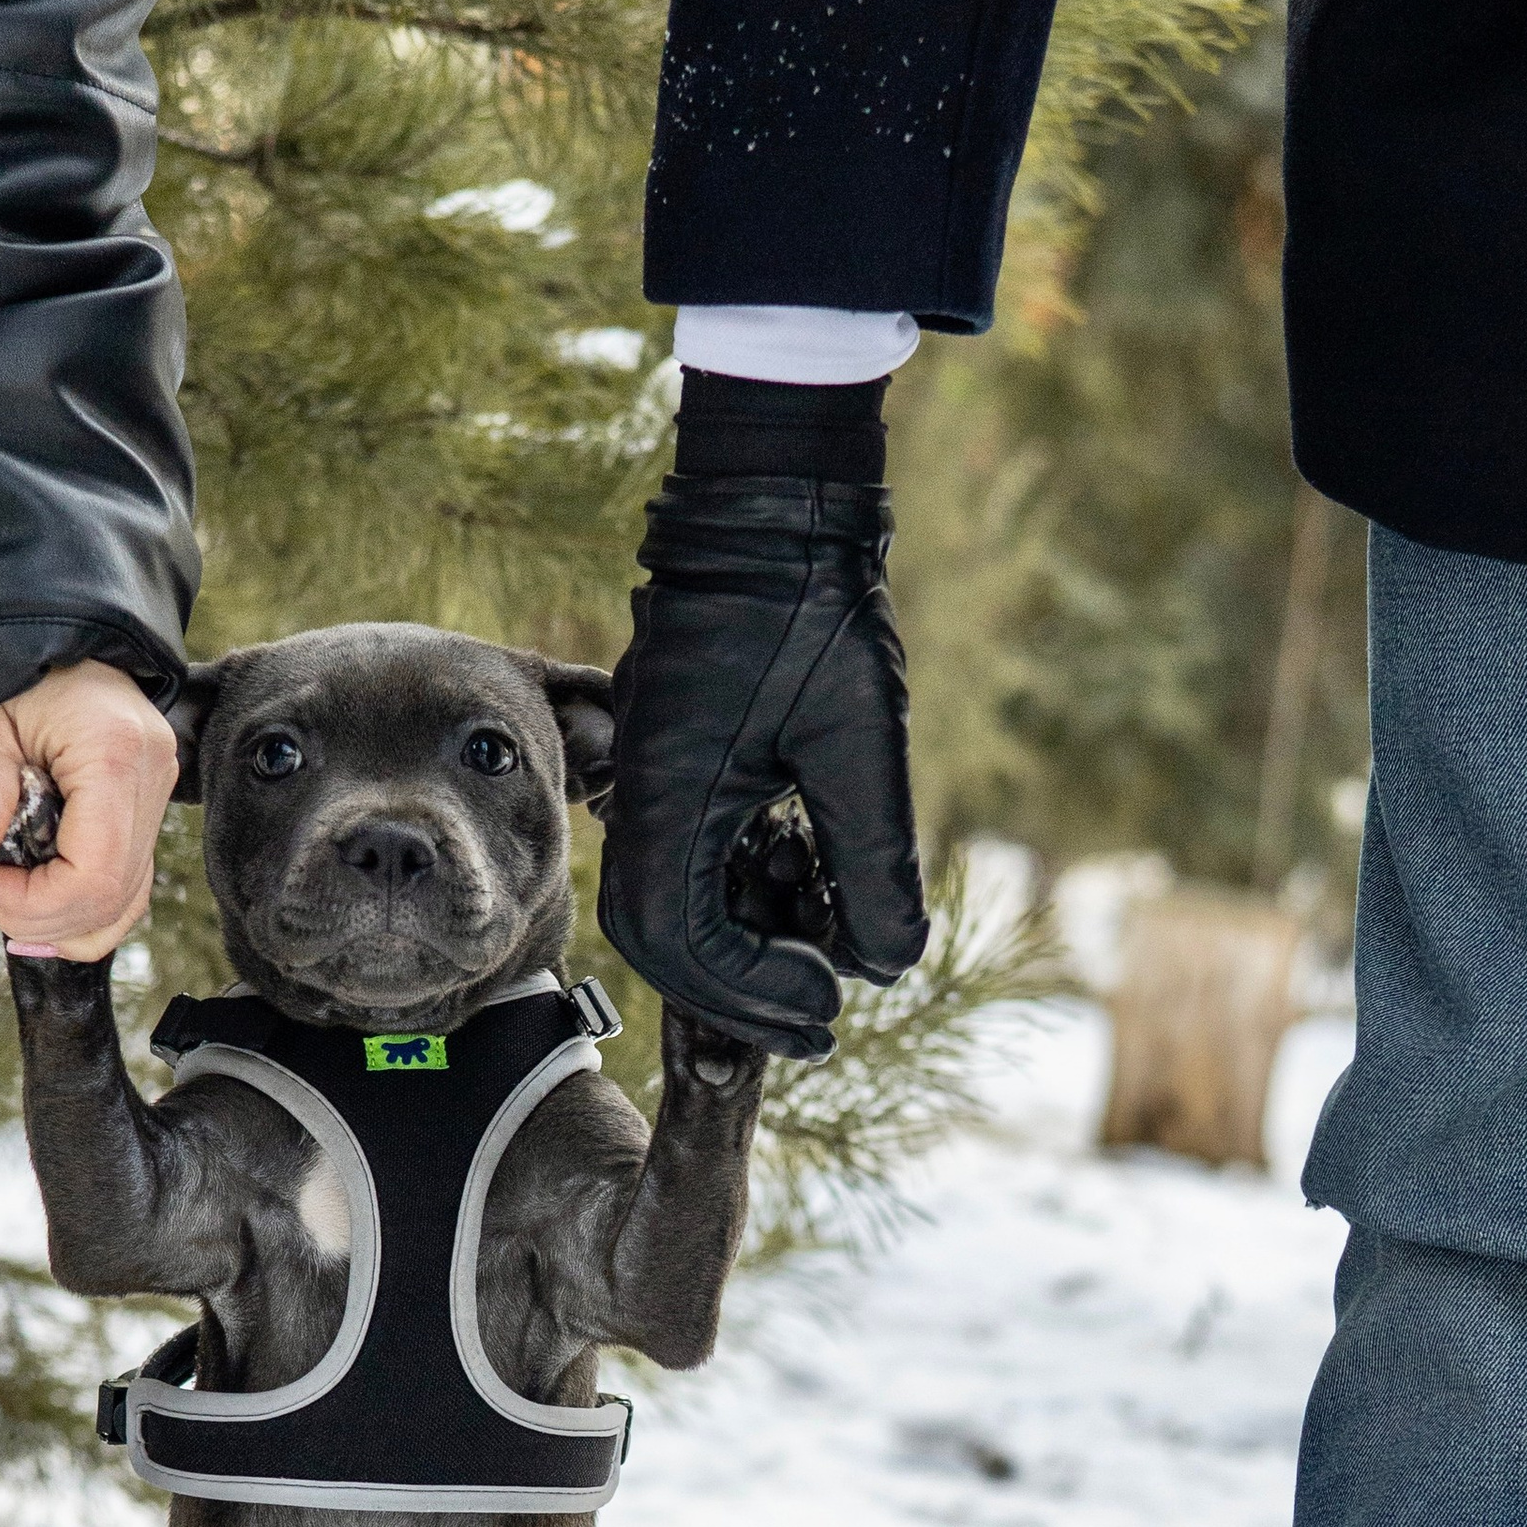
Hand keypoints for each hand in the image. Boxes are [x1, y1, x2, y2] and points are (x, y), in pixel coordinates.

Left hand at [0, 658, 177, 959]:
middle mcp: (153, 773)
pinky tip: (36, 914)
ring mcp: (157, 788)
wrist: (32, 622)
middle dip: (35, 914)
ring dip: (58, 921)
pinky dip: (83, 911)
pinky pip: (128, 883)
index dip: (30, 903)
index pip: (93, 874)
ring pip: (126, 902)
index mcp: (115, 751)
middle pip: (111, 897)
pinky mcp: (144, 801)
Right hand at [595, 478, 927, 1059]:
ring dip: (738, 945)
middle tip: (818, 1019)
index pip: (681, 942)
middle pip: (660, 938)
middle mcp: (638, 795)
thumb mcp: (861, 742)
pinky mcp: (671, 758)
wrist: (772, 506)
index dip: (754, 991)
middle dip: (738, 990)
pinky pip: (683, 855)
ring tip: (821, 954)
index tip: (829, 1004)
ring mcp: (647, 775)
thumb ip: (874, 861)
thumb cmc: (812, 609)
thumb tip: (888, 966)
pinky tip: (803, 886)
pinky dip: (737, 893)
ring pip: (668, 902)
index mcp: (665, 797)